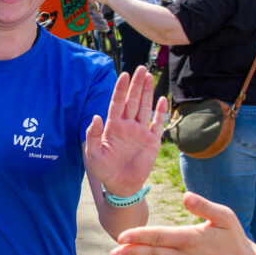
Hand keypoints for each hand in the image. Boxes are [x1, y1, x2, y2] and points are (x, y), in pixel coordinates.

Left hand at [84, 66, 166, 195]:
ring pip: (145, 108)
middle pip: (133, 101)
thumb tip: (95, 116)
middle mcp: (127, 126)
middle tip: (141, 68)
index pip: (117, 103)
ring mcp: (140, 132)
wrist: (120, 186)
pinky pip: (157, 124)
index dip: (121, 89)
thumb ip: (92, 135)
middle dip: (136, 85)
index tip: (124, 74)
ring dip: (147, 93)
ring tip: (149, 76)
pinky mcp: (152, 141)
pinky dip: (161, 112)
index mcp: (113, 126)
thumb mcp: (92, 153)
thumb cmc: (103, 170)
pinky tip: (163, 99)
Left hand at [110, 192, 254, 254]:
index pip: (159, 236)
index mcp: (190, 238)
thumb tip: (186, 196)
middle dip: (130, 253)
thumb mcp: (225, 217)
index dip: (139, 236)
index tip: (122, 236)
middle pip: (152, 253)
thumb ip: (205, 206)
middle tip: (112, 253)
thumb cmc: (234, 238)